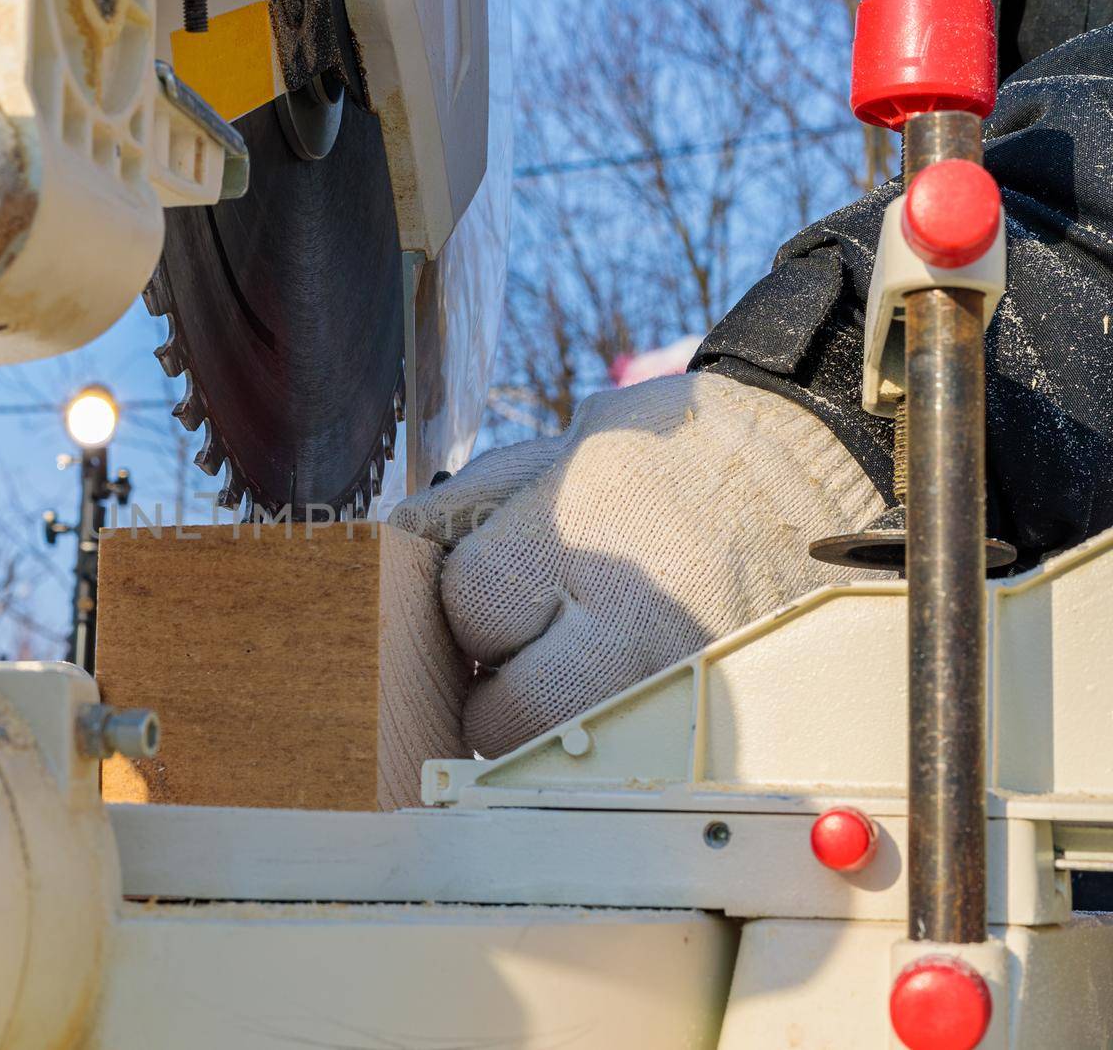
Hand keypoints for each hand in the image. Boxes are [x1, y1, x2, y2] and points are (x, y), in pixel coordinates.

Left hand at [391, 372, 887, 756]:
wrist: (815, 469)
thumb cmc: (675, 457)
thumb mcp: (572, 444)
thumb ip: (480, 498)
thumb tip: (403, 546)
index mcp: (583, 538)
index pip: (469, 609)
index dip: (471, 609)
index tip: (504, 599)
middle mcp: (630, 623)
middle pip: (500, 715)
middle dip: (497, 692)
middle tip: (526, 658)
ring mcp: (680, 686)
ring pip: (559, 765)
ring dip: (548, 733)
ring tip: (577, 679)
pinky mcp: (722, 726)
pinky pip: (629, 775)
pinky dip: (610, 754)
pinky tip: (621, 704)